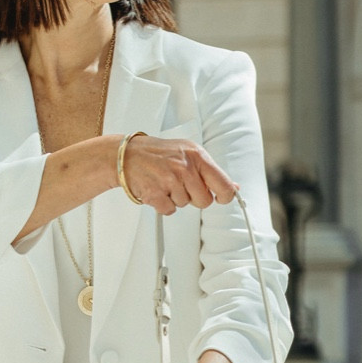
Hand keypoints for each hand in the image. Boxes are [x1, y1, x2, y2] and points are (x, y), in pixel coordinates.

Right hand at [120, 136, 236, 214]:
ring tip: (166, 183)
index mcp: (197, 156)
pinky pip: (170, 210)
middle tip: (182, 185)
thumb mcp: (189, 153)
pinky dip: (164, 204)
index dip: (225, 196)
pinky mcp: (155, 194)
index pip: (223, 184)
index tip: (221, 197)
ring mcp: (169, 181)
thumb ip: (211, 171)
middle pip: (204, 201)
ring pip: (185, 205)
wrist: (128, 155)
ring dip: (176, 198)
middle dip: (195, 197)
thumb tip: (233, 187)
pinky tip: (158, 189)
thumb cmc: (160, 153)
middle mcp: (185, 168)